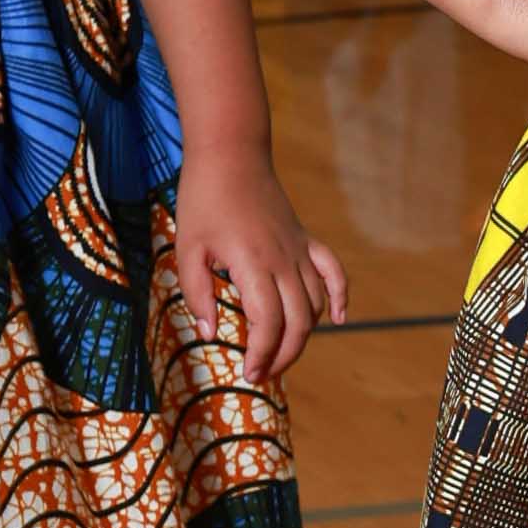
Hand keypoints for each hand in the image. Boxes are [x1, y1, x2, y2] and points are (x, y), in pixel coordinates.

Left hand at [175, 140, 349, 386]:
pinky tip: (337, 318)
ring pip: (315, 303)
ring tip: (280, 354)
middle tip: (262, 373)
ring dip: (304, 334)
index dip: (262, 353)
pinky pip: (333, 271)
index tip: (249, 372)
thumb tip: (209, 332)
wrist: (231, 155)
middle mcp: (284, 261)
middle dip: (284, 354)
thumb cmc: (204, 200)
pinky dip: (340, 296)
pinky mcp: (305, 240)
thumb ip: (197, 293)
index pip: (269, 323)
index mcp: (253, 265)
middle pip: (298, 321)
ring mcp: (299, 250)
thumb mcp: (187, 248)